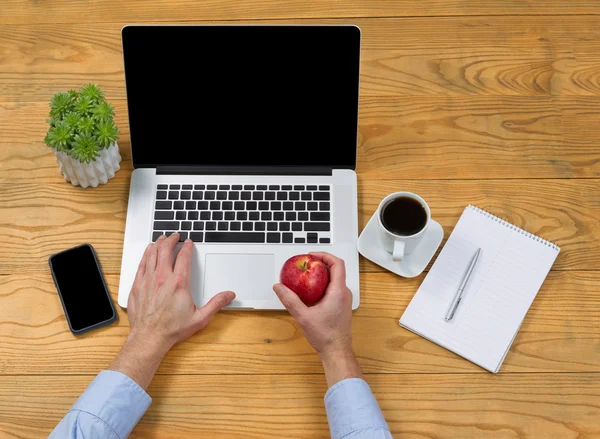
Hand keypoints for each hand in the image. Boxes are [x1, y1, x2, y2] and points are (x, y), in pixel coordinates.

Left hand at [109, 233, 234, 388]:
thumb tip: (229, 295)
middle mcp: (162, 278)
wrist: (149, 337)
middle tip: (174, 236)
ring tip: (161, 239)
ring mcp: (148, 280)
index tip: (188, 243)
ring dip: (157, 244)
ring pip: (152, 254)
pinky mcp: (138, 285)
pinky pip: (141, 264)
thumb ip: (216, 304)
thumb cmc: (172, 329)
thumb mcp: (200, 318)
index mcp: (179, 283)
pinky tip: (148, 252)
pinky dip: (146, 255)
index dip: (187, 247)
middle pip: (165, 250)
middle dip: (171, 240)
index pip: (183, 257)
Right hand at [273, 252, 353, 358]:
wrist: (337, 351)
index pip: (337, 264)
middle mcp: (344, 293)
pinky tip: (310, 291)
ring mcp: (344, 299)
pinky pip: (333, 288)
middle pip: (335, 269)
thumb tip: (279, 287)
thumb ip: (290, 300)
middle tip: (306, 263)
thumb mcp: (303, 316)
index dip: (324, 255)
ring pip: (334, 279)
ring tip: (306, 275)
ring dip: (321, 274)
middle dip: (320, 263)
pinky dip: (322, 284)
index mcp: (338, 291)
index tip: (311, 255)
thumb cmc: (326, 336)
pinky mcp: (341, 305)